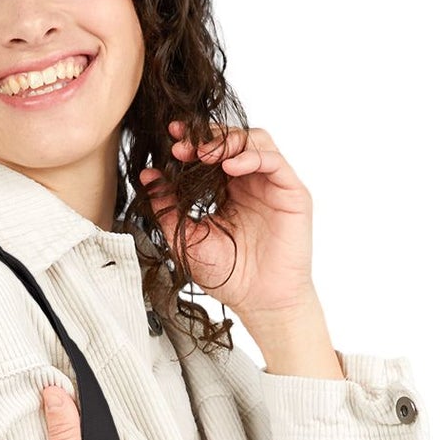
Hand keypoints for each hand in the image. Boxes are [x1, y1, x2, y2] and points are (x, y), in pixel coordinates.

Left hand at [138, 121, 316, 319]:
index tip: (170, 139)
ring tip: (204, 154)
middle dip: (206, 137)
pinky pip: (274, 161)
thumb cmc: (228, 275)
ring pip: (256, 141)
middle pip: (233, 139)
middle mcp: (251, 182)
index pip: (211, 152)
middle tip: (182, 145)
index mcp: (227, 189)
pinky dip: (252, 157)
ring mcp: (272, 185)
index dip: (192, 140)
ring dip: (228, 141)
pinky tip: (230, 167)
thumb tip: (148, 177)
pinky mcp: (292, 193)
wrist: (259, 302)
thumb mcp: (187, 238)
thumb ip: (168, 208)